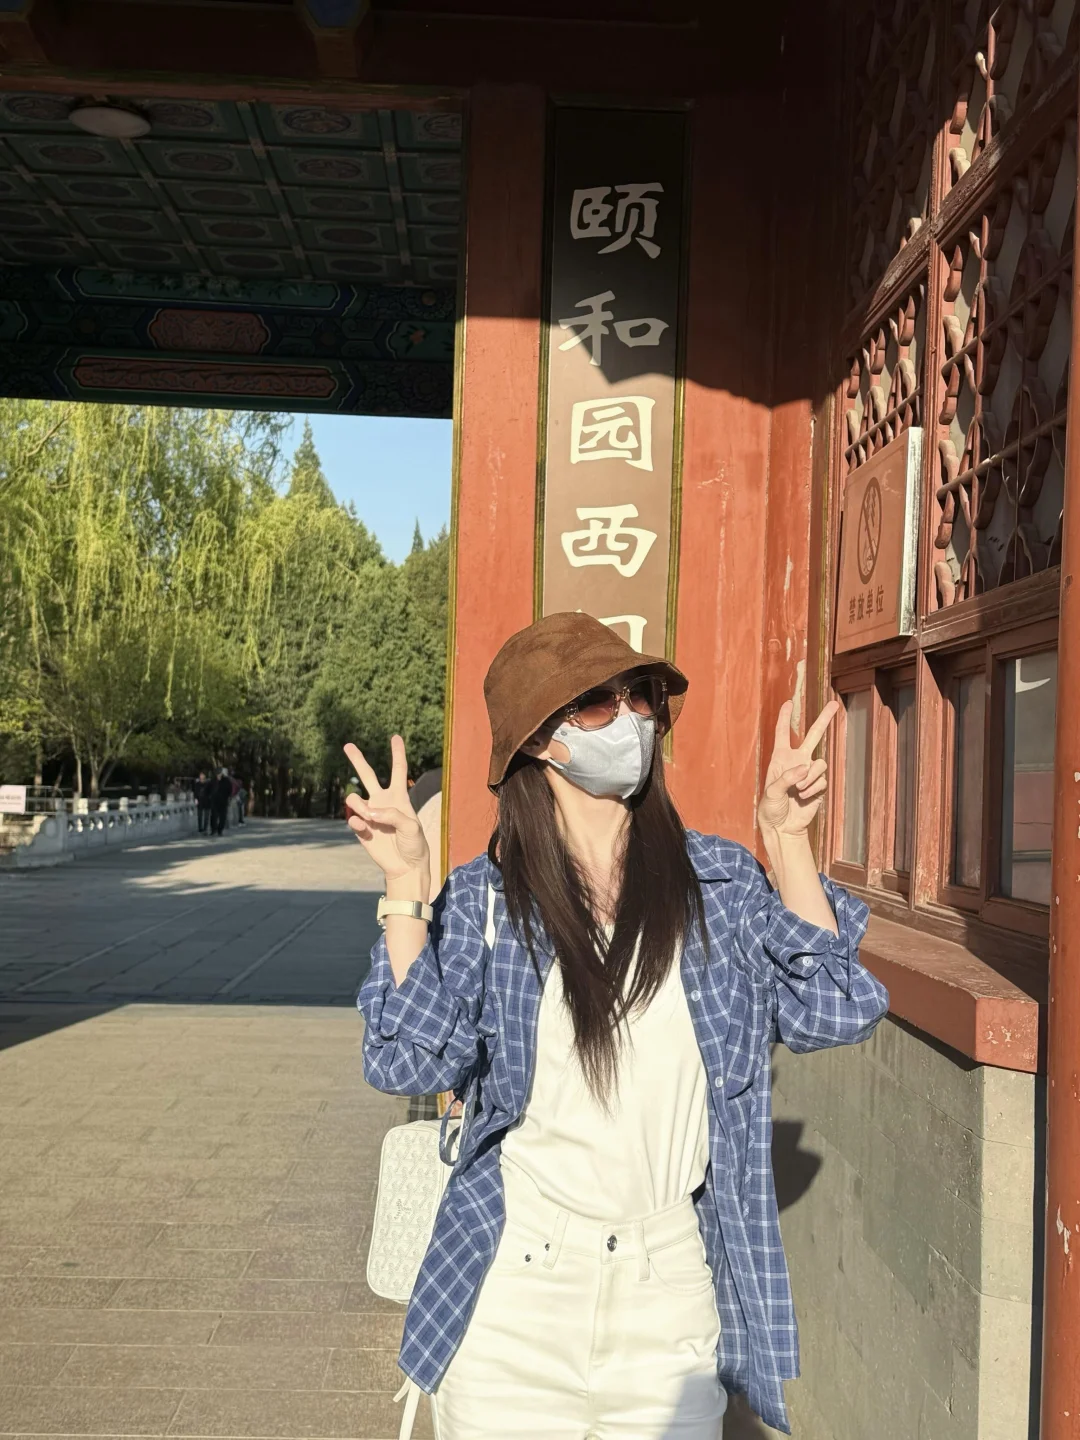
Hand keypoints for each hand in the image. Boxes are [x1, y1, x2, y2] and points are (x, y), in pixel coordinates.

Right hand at [343, 735, 430, 886]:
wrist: (405, 866)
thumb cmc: (414, 845)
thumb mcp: (411, 827)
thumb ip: (392, 816)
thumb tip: (369, 813)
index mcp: (399, 797)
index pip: (398, 769)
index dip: (397, 753)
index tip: (395, 736)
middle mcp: (382, 801)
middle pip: (368, 775)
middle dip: (357, 760)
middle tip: (347, 745)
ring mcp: (370, 814)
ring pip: (354, 797)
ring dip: (359, 805)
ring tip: (369, 818)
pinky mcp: (361, 829)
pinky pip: (352, 818)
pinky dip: (357, 822)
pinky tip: (366, 830)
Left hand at [757, 698, 838, 840]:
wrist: (783, 827)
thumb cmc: (771, 808)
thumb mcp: (771, 792)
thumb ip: (786, 777)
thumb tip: (805, 768)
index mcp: (780, 758)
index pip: (783, 733)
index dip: (785, 717)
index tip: (789, 703)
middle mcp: (796, 761)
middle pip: (813, 736)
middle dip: (823, 720)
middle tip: (834, 704)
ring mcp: (809, 773)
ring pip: (820, 764)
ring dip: (810, 778)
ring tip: (798, 790)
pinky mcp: (819, 786)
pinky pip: (822, 781)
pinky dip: (813, 789)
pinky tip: (803, 798)